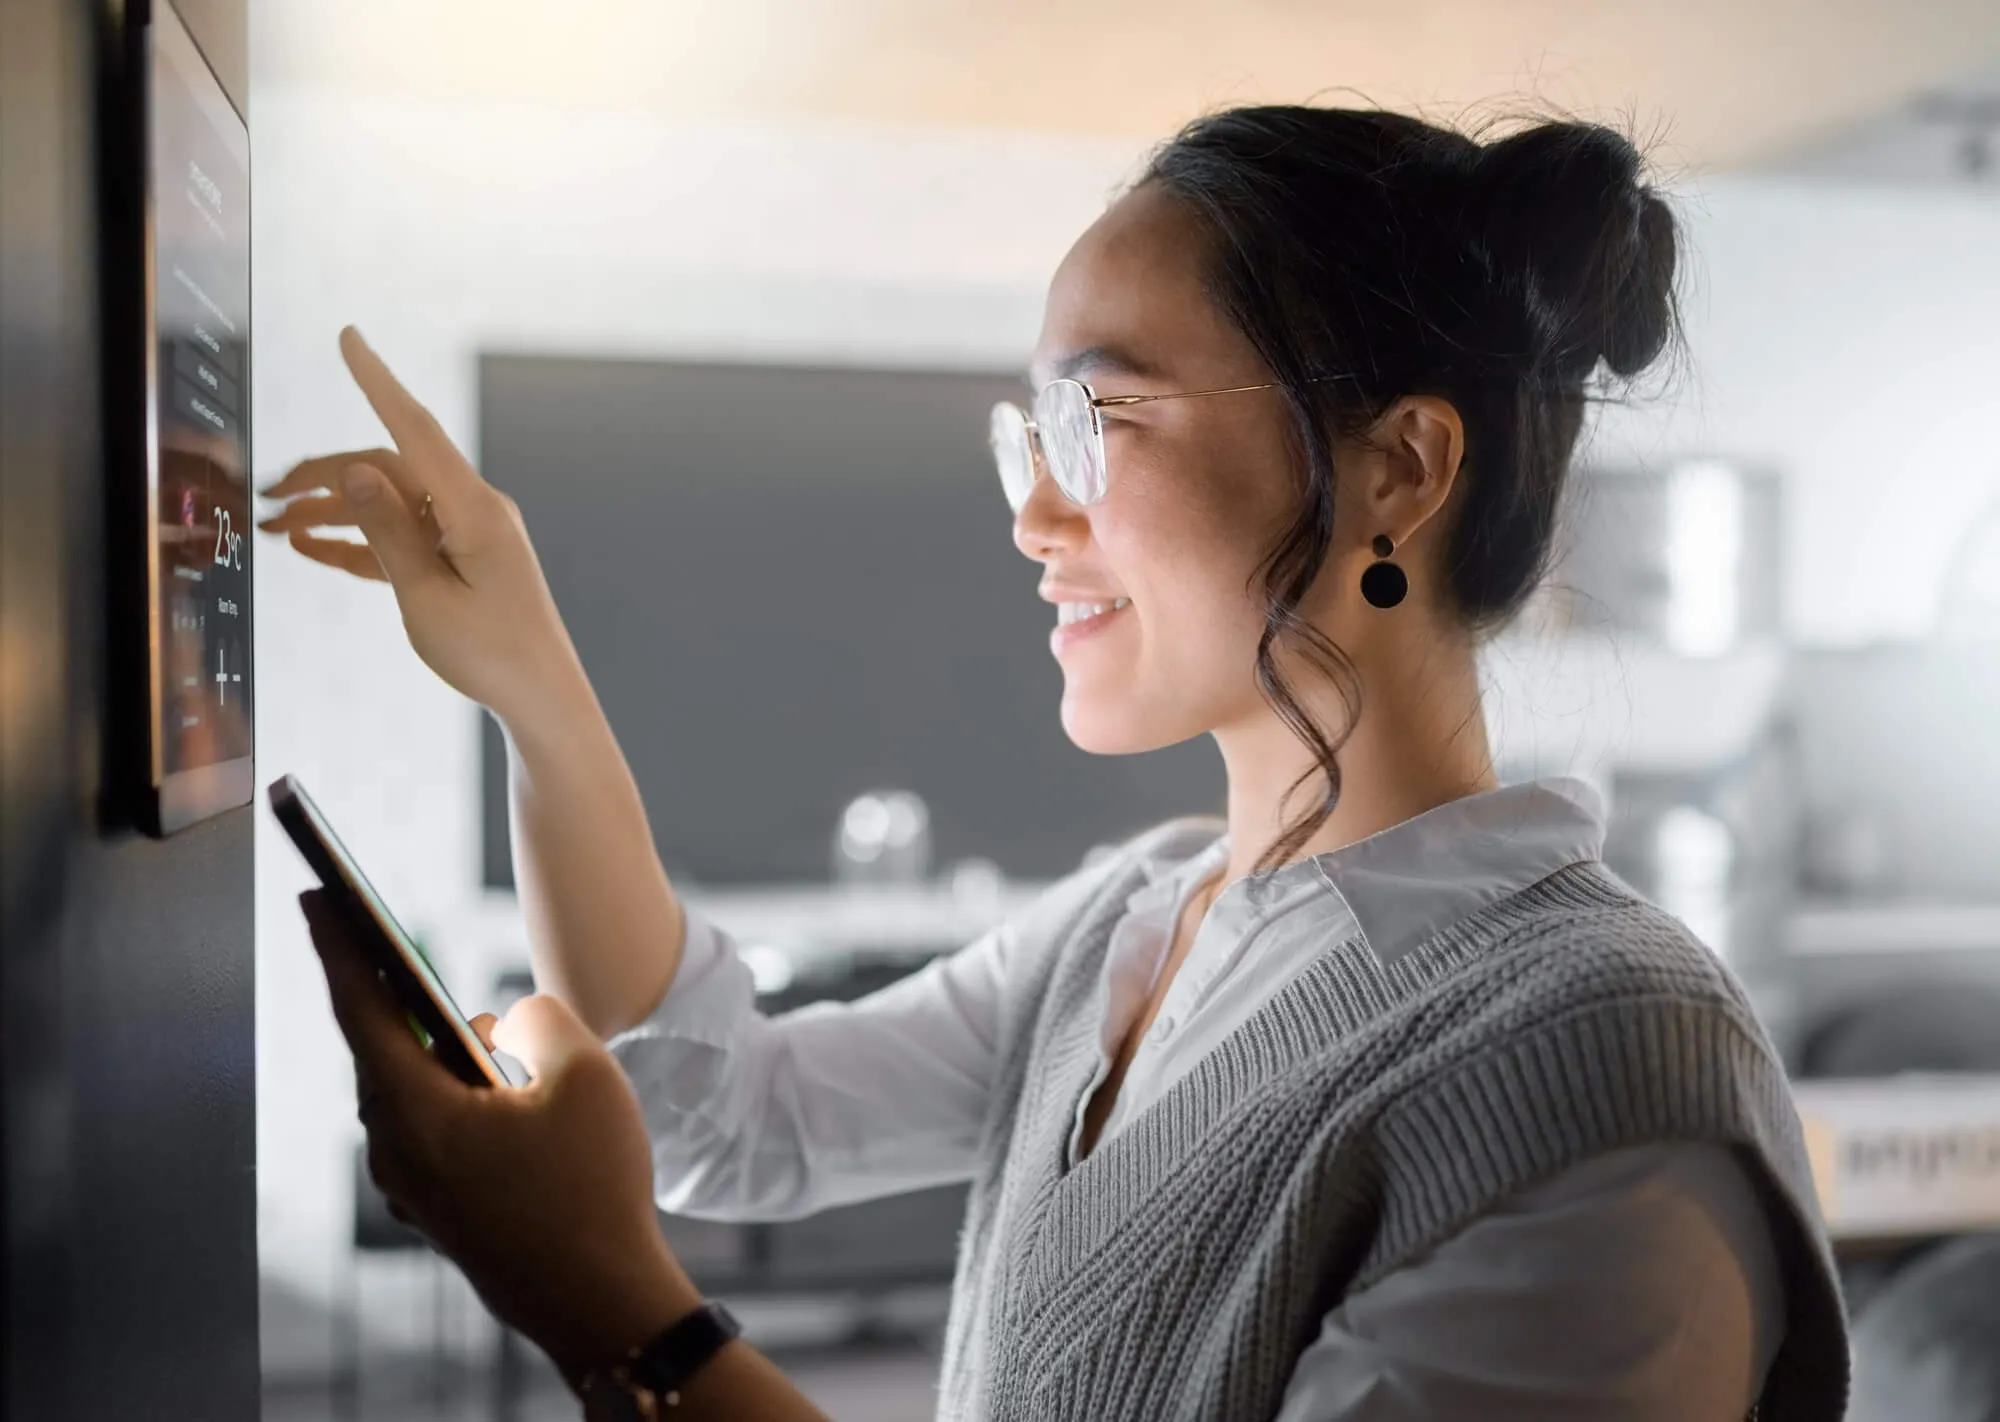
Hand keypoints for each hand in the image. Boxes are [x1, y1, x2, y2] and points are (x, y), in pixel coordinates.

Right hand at [258, 328, 584, 725]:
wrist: (539, 697)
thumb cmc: (491, 653)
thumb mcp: (425, 595)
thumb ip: (388, 531)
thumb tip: (357, 468)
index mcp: (473, 510)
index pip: (414, 429)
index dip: (377, 381)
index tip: (348, 338)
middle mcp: (474, 510)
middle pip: (387, 470)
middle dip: (324, 477)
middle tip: (266, 496)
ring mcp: (469, 533)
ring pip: (389, 503)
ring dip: (333, 512)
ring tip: (275, 529)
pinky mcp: (461, 558)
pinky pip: (404, 536)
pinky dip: (360, 541)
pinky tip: (312, 548)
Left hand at [300, 890, 697, 1380]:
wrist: (602, 1302)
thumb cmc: (593, 1188)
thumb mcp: (584, 1075)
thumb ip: (536, 1018)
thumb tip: (504, 1023)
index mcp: (417, 1115)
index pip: (362, 1009)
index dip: (340, 944)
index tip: (316, 894)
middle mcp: (398, 1153)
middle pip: (385, 1050)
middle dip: (394, 993)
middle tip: (377, 933)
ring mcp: (416, 1188)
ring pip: (415, 1092)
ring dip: (442, 1050)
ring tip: (479, 1022)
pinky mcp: (442, 1210)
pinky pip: (435, 1130)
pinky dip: (456, 1093)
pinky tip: (499, 1085)